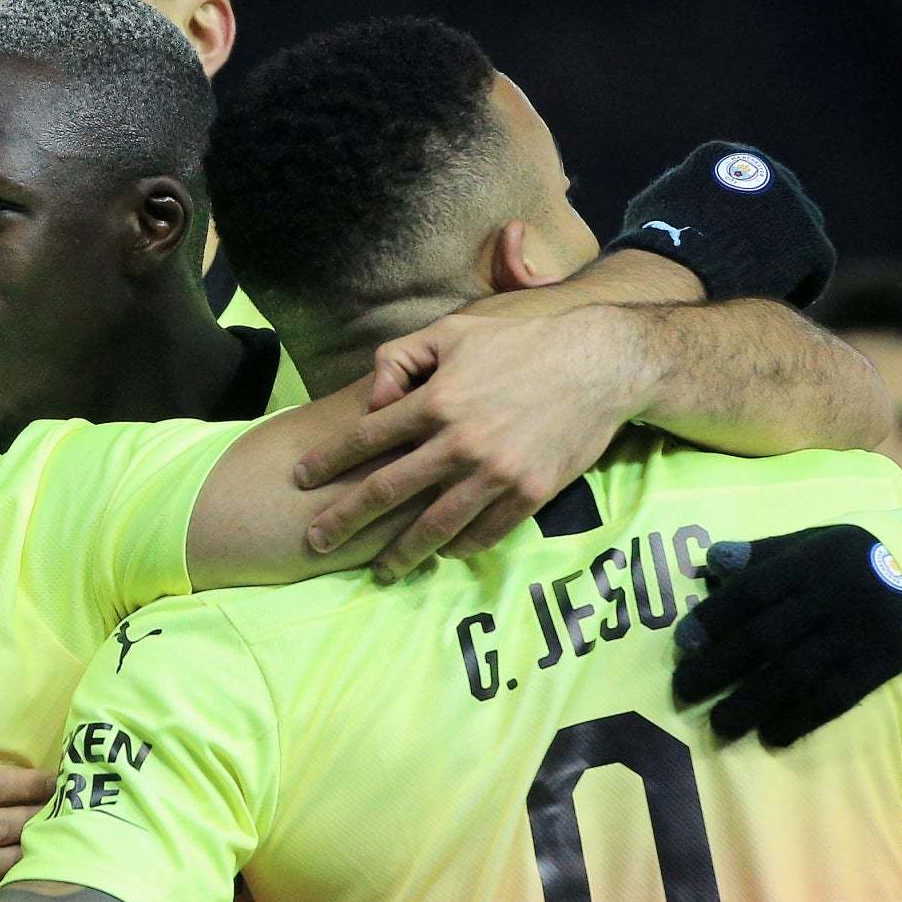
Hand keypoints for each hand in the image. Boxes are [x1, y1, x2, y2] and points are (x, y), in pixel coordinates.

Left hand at [294, 306, 650, 576]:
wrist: (601, 364)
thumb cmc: (522, 344)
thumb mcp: (455, 332)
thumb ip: (402, 357)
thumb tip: (372, 399)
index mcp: (435, 400)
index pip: (364, 438)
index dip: (327, 461)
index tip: (300, 479)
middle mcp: (459, 442)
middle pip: (386, 491)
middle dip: (343, 519)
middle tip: (314, 540)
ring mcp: (495, 474)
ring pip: (433, 526)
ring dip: (400, 552)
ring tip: (379, 569)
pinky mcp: (530, 494)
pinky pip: (485, 533)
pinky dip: (459, 547)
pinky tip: (443, 552)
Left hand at [671, 526, 901, 745]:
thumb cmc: (852, 557)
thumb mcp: (810, 542)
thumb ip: (761, 554)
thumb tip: (710, 561)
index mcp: (808, 563)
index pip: (754, 590)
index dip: (716, 616)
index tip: (683, 641)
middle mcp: (829, 599)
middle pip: (767, 636)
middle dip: (720, 666)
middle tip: (683, 690)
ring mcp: (855, 635)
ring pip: (797, 673)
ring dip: (753, 703)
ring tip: (720, 726)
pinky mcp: (878, 666)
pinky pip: (836, 697)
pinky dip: (802, 718)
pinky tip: (772, 736)